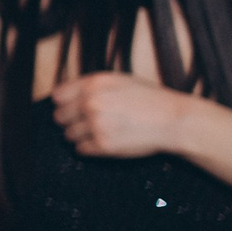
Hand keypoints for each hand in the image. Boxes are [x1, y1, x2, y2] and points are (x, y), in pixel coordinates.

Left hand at [51, 72, 190, 159]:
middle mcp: (91, 103)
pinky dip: (89, 148)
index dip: (65, 104)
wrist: (174, 120)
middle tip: (88, 122)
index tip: (72, 109)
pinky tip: (104, 141)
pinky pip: (81, 149)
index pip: (57, 96)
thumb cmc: (149, 100)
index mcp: (93, 84)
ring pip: (68, 135)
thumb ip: (90, 86)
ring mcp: (96, 124)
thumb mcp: (118, 81)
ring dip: (81, 135)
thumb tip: (63, 96)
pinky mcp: (103, 144)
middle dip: (71, 120)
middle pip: (60, 117)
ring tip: (100, 131)